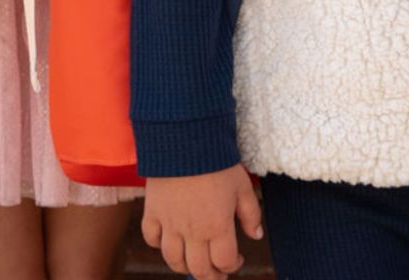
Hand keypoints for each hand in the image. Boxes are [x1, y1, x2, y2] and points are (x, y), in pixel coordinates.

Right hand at [143, 165, 263, 279]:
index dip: (232, 266)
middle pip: (198, 269)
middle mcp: (192, 232)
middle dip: (210, 275)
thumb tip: (256, 236)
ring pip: (173, 260)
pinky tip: (169, 241)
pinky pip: (152, 239)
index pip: (224, 261)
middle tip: (217, 273)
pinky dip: (159, 245)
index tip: (236, 261)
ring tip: (194, 263)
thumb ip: (251, 213)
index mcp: (217, 227)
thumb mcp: (243, 186)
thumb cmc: (219, 163)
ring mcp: (169, 225)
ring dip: (185, 267)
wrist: (188, 143)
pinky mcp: (152, 213)